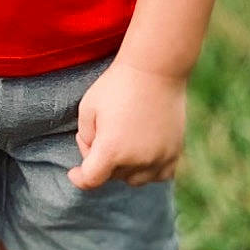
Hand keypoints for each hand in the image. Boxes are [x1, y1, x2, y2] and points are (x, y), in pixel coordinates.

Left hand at [67, 59, 186, 190]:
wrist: (156, 69)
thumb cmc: (117, 85)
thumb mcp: (88, 108)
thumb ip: (85, 137)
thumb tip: (93, 153)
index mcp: (111, 150)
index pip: (91, 179)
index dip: (79, 178)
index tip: (74, 172)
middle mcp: (136, 160)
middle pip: (112, 176)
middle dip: (101, 160)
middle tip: (100, 132)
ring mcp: (159, 157)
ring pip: (135, 179)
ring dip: (124, 168)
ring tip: (122, 143)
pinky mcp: (175, 151)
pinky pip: (160, 175)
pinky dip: (149, 170)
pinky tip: (143, 155)